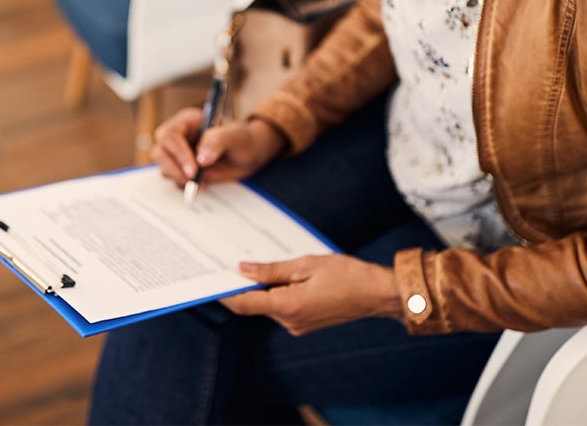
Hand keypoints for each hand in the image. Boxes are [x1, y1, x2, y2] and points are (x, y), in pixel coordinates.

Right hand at [151, 109, 285, 188]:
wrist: (250, 154)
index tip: (193, 169)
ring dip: (179, 178)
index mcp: (188, 121)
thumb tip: (201, 158)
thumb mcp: (235, 136)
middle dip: (174, 169)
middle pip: (160, 151)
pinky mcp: (182, 169)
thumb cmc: (243, 139)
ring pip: (163, 166)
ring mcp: (179, 153)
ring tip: (202, 182)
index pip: (170, 135)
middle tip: (193, 180)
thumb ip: (217, 141)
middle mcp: (180, 136)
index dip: (178, 153)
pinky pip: (173, 179)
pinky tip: (202, 184)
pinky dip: (184, 185)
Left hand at [220, 255, 402, 335]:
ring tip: (262, 263)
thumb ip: (272, 269)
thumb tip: (243, 270)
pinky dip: (276, 293)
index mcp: (288, 306)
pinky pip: (282, 308)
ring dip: (263, 287)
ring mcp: (297, 325)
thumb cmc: (347, 275)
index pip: (245, 304)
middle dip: (245, 285)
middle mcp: (290, 322)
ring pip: (269, 304)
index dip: (225, 293)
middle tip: (234, 261)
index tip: (210, 281)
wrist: (377, 294)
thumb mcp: (306, 264)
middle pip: (256, 303)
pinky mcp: (304, 323)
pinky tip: (282, 275)